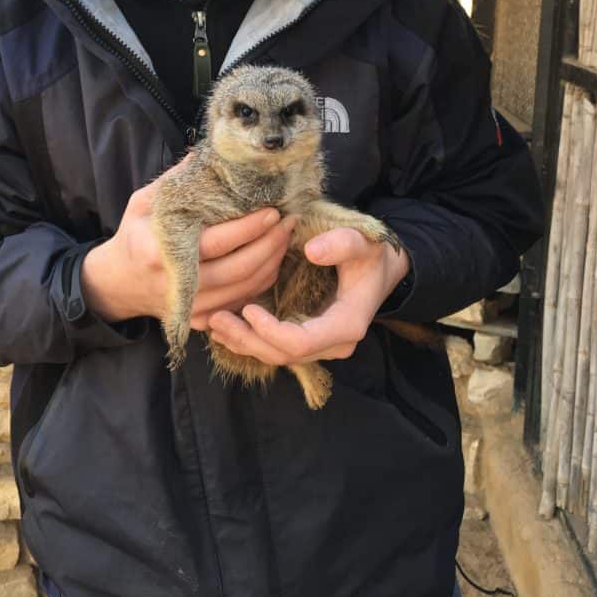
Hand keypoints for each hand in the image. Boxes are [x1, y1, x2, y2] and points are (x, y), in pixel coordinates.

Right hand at [80, 164, 294, 324]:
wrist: (118, 283)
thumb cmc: (134, 236)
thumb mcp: (143, 203)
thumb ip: (174, 179)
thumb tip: (208, 153)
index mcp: (161, 250)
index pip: (217, 241)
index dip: (249, 227)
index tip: (272, 210)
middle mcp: (178, 283)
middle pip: (238, 268)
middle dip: (270, 244)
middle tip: (289, 221)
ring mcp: (190, 306)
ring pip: (245, 288)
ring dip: (272, 262)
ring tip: (286, 236)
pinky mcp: (200, 319)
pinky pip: (241, 302)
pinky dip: (262, 282)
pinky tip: (272, 260)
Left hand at [207, 227, 409, 365]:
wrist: (382, 267)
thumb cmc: (370, 253)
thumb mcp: (362, 242)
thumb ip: (341, 244)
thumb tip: (312, 251)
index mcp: (347, 324)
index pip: (302, 341)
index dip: (271, 331)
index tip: (248, 308)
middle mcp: (335, 343)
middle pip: (285, 354)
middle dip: (248, 339)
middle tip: (216, 319)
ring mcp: (322, 345)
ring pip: (278, 355)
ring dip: (245, 342)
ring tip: (214, 324)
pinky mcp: (310, 339)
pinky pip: (278, 347)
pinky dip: (252, 339)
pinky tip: (227, 328)